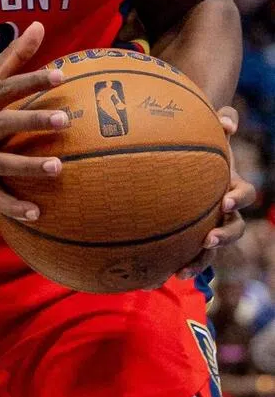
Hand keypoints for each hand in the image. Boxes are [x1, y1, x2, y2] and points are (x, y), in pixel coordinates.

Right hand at [0, 22, 69, 220]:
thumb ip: (13, 56)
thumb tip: (38, 25)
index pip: (4, 89)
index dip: (30, 80)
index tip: (60, 74)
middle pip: (1, 123)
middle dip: (31, 121)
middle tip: (65, 120)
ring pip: (0, 162)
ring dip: (28, 166)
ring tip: (59, 167)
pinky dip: (14, 207)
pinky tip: (39, 214)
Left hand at [177, 106, 256, 280]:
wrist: (185, 156)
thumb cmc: (199, 142)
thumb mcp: (210, 131)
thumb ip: (223, 121)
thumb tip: (228, 119)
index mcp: (231, 186)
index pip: (245, 195)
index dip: (238, 199)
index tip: (225, 202)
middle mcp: (224, 211)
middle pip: (233, 230)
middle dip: (223, 237)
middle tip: (208, 239)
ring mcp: (208, 225)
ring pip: (210, 249)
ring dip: (199, 260)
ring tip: (181, 271)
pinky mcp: (189, 234)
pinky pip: (183, 252)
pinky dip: (171, 264)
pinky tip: (151, 277)